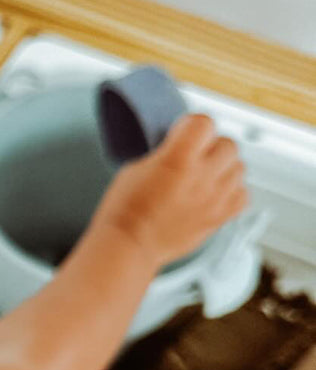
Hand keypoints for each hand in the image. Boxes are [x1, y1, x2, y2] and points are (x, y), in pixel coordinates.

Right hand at [88, 113, 247, 269]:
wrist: (128, 246)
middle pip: (228, 144)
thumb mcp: (136, 167)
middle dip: (211, 147)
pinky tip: (214, 195)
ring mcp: (214, 198)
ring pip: (239, 168)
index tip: (183, 134)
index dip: (192, 126)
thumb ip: (165, 154)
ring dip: (224, 169)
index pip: (204, 123)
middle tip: (195, 157)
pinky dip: (232, 193)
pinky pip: (242, 196)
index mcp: (178, 158)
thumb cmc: (125, 211)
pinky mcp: (218, 218)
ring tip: (205, 178)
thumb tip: (179, 150)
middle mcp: (202, 176)